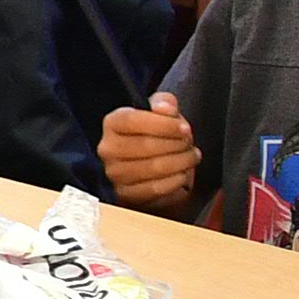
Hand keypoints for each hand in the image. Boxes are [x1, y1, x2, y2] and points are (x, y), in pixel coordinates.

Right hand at [98, 90, 199, 212]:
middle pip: (146, 145)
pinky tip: (182, 175)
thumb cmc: (155, 134)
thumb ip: (164, 103)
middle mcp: (108, 149)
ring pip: (154, 168)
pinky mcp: (126, 195)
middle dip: (177, 145)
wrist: (150, 163)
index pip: (132, 120)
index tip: (185, 128)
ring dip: (181, 163)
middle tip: (190, 144)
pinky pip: (156, 189)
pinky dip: (176, 182)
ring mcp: (114, 174)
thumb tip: (165, 107)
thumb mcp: (160, 112)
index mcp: (112, 123)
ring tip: (190, 157)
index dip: (163, 124)